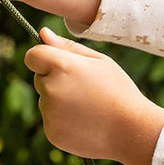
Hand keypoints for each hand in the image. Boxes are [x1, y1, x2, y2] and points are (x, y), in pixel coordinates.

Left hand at [25, 27, 163, 164]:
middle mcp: (51, 89)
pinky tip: (85, 122)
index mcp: (61, 66)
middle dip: (55, 80)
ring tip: (88, 107)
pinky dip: (62, 120)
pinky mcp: (51, 132)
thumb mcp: (98, 61)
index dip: (43, 58)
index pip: (32, 56)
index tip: (57, 64)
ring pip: (45, 100)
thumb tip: (43, 33)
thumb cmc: (118, 90)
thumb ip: (67, 46)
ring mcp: (49, 113)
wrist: (131, 130)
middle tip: (84, 89)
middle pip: (39, 78)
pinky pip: (50, 120)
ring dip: (59, 101)